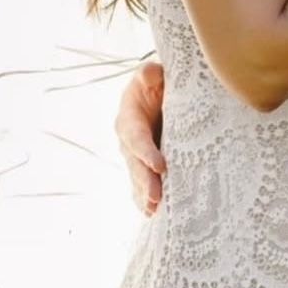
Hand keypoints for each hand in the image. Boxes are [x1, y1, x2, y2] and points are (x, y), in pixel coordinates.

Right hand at [115, 62, 165, 215]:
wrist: (159, 94)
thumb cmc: (158, 83)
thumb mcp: (154, 75)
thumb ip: (150, 74)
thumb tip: (149, 73)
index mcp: (129, 118)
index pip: (135, 136)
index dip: (145, 151)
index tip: (160, 165)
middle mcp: (128, 140)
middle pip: (134, 163)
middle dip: (144, 181)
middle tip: (156, 197)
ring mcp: (135, 156)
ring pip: (137, 178)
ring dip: (144, 195)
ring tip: (154, 210)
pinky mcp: (143, 166)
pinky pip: (140, 185)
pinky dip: (144, 200)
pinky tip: (153, 215)